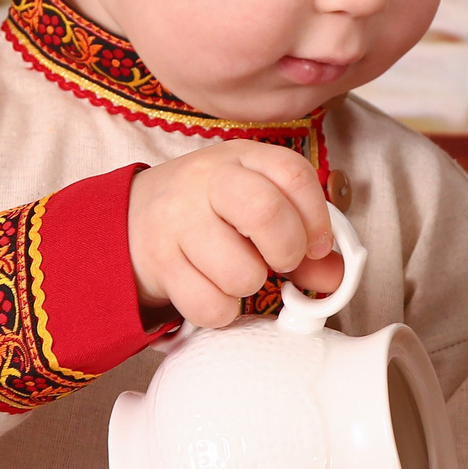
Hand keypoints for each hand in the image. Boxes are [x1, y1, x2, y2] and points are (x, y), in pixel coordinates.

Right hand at [128, 142, 340, 327]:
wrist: (131, 220)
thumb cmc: (210, 213)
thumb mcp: (254, 206)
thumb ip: (301, 238)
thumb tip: (336, 278)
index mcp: (242, 159)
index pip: (292, 173)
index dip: (317, 218)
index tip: (317, 246)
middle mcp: (208, 181)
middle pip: (265, 212)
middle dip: (287, 250)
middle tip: (280, 262)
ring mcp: (178, 220)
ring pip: (240, 272)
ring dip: (249, 285)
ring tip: (236, 272)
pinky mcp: (159, 263)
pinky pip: (209, 305)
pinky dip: (221, 309)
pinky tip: (212, 289)